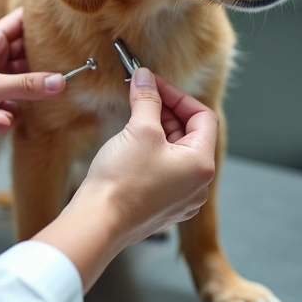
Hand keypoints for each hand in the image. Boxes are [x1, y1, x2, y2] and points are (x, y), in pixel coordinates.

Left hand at [0, 7, 65, 153]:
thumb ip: (27, 85)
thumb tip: (61, 82)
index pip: (19, 23)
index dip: (40, 22)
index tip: (66, 24)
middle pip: (28, 59)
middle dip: (41, 70)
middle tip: (63, 75)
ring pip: (22, 90)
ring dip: (21, 102)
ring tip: (13, 107)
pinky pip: (9, 113)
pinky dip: (5, 119)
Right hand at [32, 68, 217, 290]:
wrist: (99, 223)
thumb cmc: (122, 182)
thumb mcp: (139, 130)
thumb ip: (147, 99)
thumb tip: (146, 78)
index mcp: (202, 164)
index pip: (203, 116)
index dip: (178, 96)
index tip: (155, 85)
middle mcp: (197, 185)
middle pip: (190, 135)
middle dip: (165, 112)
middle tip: (141, 96)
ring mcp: (180, 199)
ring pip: (175, 153)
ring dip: (157, 131)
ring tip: (133, 119)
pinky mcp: (161, 207)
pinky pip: (164, 172)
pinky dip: (151, 153)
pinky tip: (130, 146)